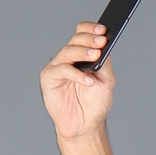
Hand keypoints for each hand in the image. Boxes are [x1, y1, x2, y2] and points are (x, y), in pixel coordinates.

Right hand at [40, 24, 115, 144]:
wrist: (85, 125)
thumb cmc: (95, 103)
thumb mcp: (106, 81)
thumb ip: (104, 62)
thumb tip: (104, 45)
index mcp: (82, 55)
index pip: (82, 33)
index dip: (91, 29)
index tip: (103, 30)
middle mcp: (68, 58)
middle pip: (75, 39)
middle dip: (89, 39)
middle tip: (101, 41)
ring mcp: (57, 67)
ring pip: (68, 51)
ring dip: (83, 52)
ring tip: (96, 56)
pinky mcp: (49, 78)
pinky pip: (62, 70)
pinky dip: (76, 74)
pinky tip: (88, 80)